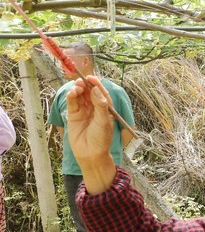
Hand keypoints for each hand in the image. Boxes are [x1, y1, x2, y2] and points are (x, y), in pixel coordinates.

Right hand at [66, 76, 117, 194]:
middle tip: (81, 81)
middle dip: (85, 85)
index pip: (101, 93)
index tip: (91, 77)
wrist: (91, 153)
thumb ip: (100, 105)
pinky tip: (72, 93)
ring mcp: (83, 111)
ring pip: (80, 96)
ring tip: (76, 88)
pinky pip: (72, 103)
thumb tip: (96, 89)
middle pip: (89, 92)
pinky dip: (71, 97)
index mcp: (105, 108)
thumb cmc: (101, 138)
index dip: (96, 84)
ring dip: (78, 90)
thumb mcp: (104, 120)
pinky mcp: (73, 116)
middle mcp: (94, 107)